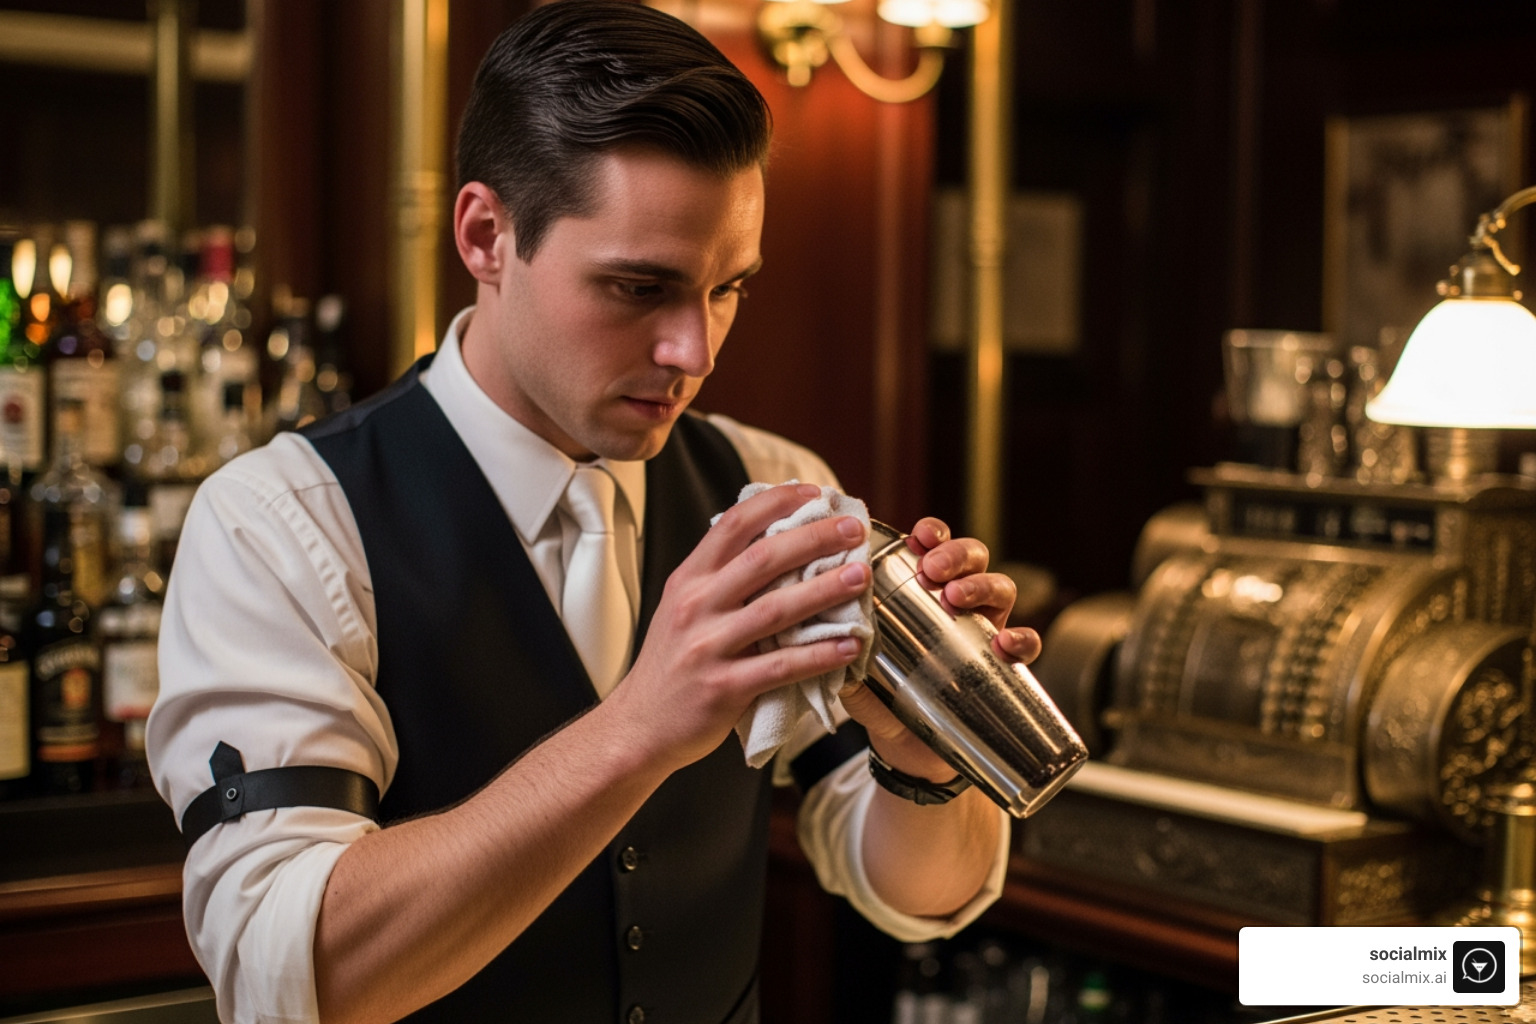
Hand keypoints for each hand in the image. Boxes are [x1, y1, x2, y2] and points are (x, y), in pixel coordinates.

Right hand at [611, 483, 871, 771]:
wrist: (639, 724)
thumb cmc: (673, 663)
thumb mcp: (683, 606)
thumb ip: (721, 576)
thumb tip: (778, 541)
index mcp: (689, 579)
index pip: (733, 524)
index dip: (777, 502)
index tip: (815, 493)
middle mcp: (695, 605)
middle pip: (762, 558)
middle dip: (814, 538)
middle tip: (853, 529)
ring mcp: (708, 646)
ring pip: (776, 609)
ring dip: (825, 590)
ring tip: (860, 577)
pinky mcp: (724, 687)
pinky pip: (781, 665)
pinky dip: (820, 654)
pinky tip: (850, 645)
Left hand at [840, 516, 1040, 779]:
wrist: (906, 749)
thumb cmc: (879, 696)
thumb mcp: (853, 670)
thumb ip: (838, 653)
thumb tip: (820, 635)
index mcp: (920, 590)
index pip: (932, 546)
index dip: (931, 533)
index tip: (918, 537)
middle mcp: (957, 600)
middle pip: (971, 556)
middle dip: (955, 553)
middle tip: (932, 570)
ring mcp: (984, 628)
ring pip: (1001, 587)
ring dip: (982, 584)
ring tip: (956, 598)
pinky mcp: (1003, 664)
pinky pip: (1027, 643)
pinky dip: (1022, 638)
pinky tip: (1004, 644)